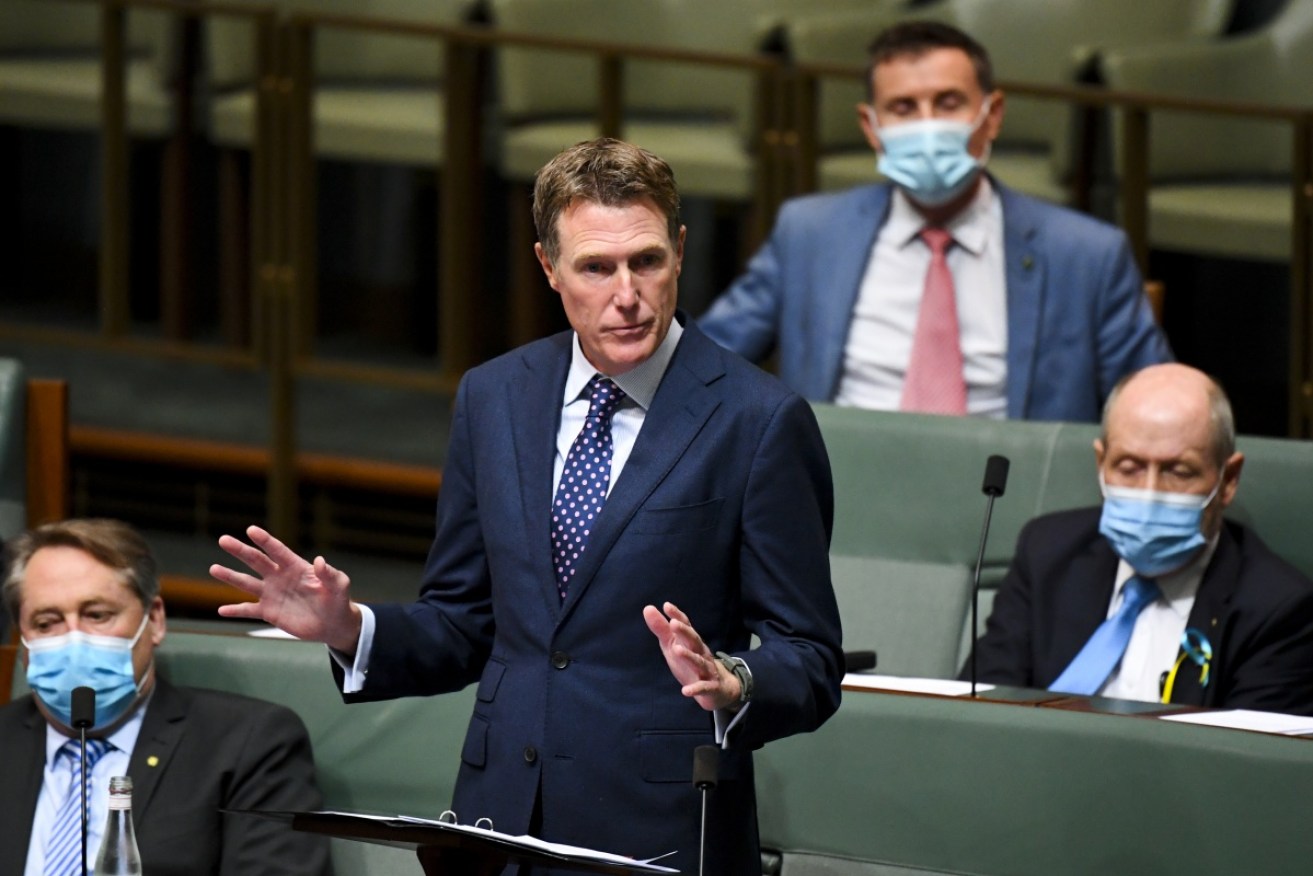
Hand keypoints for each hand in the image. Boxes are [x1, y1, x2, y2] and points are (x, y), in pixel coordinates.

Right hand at [211, 525, 361, 653]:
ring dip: (230, 576)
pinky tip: (221, 610)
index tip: (251, 530)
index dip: (265, 540)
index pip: (278, 550)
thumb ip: (330, 574)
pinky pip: (249, 610)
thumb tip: (320, 561)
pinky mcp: (269, 612)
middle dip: (240, 550)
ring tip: (214, 568)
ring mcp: (272, 594)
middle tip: (223, 540)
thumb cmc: (338, 601)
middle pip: (257, 561)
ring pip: (247, 583)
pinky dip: (235, 611)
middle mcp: (280, 577)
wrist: (333, 624)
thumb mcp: (339, 586)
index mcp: (296, 567)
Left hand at [643, 601, 740, 711]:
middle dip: (685, 632)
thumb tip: (648, 608)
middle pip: (694, 640)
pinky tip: (685, 691)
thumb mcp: (673, 645)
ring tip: (677, 650)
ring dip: (689, 656)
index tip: (666, 606)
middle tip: (673, 623)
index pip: (686, 626)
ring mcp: (707, 670)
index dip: (678, 616)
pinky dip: (696, 688)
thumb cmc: (690, 663)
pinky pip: (704, 687)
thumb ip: (661, 629)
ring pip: (699, 662)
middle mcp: (701, 653)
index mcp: (692, 642)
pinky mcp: (711, 687)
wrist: (719, 688)